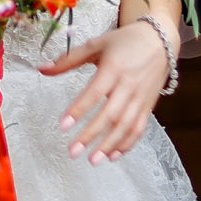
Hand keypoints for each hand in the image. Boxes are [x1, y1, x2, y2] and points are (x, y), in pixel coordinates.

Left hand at [40, 19, 173, 164]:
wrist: (159, 40)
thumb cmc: (125, 41)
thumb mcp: (96, 44)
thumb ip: (68, 59)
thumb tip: (42, 68)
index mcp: (113, 68)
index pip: (94, 92)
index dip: (79, 109)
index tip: (63, 125)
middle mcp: (128, 85)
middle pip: (110, 115)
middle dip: (91, 135)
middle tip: (73, 151)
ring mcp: (140, 98)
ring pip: (125, 126)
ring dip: (109, 145)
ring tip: (93, 160)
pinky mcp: (148, 106)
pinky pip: (139, 129)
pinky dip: (127, 144)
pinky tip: (113, 155)